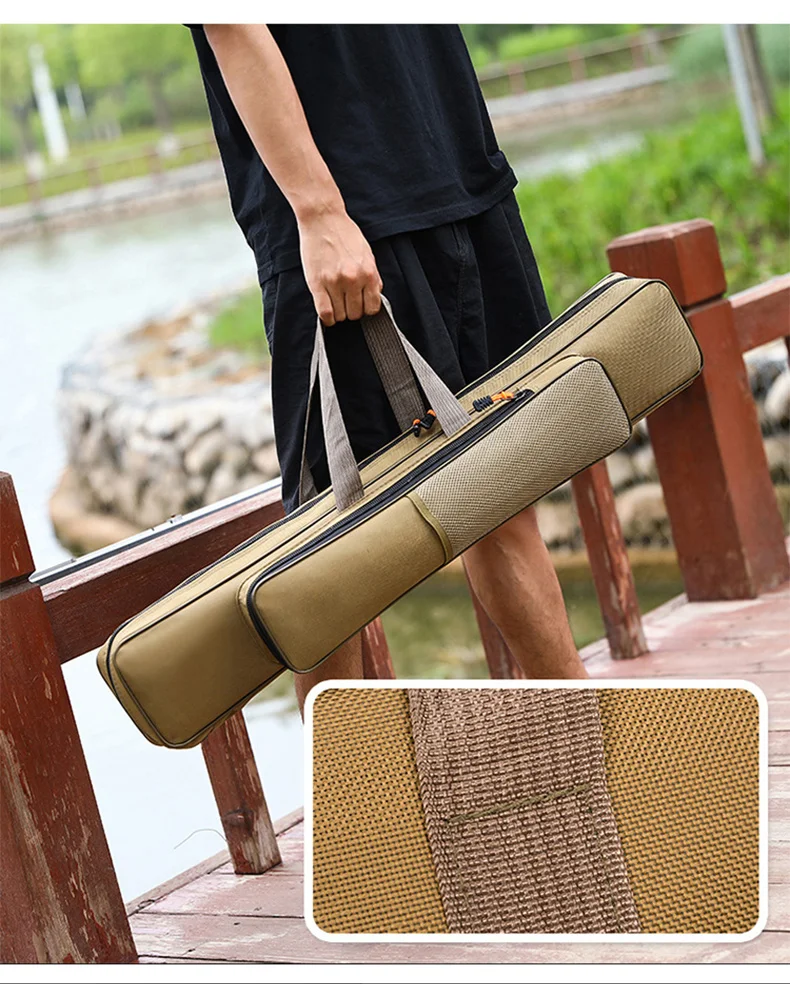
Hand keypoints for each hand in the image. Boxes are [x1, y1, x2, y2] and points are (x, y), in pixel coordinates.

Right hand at [297, 207, 382, 325]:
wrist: (323, 218)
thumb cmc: (345, 234)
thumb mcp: (367, 254)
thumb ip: (373, 276)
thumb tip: (375, 296)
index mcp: (368, 273)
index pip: (372, 308)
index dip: (366, 309)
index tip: (360, 305)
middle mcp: (353, 280)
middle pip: (355, 314)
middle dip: (352, 310)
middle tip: (346, 301)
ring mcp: (334, 282)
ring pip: (340, 316)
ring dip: (338, 313)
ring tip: (336, 302)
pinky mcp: (317, 283)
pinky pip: (324, 313)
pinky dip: (327, 318)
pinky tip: (328, 313)